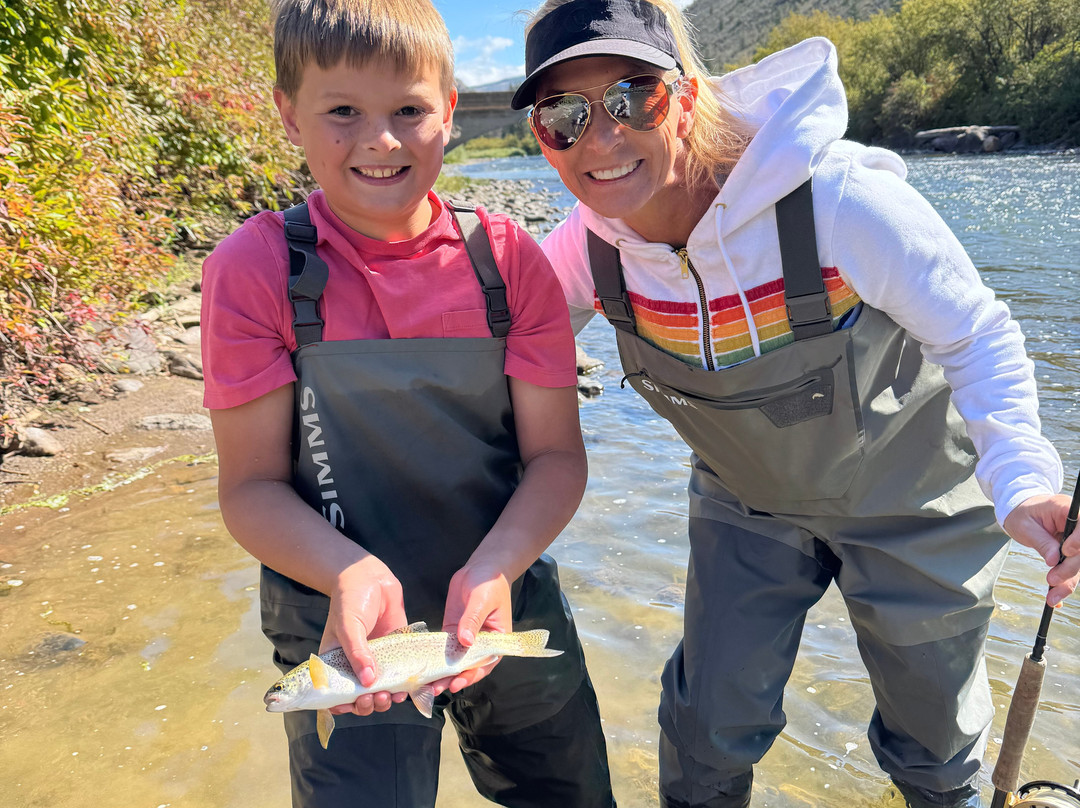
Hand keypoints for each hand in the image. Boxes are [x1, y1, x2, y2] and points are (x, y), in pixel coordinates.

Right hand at [319, 554, 410, 715]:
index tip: (353, 705)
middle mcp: (355, 665)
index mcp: (335, 663)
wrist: (370, 577)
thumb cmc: (349, 600)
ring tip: (393, 695)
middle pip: (360, 697)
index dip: (343, 705)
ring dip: (386, 699)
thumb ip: (357, 653)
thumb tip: (367, 682)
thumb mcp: (348, 626)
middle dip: (368, 704)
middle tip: (377, 697)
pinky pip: (400, 674)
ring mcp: (376, 660)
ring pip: (381, 691)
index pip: (335, 693)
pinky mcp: (395, 651)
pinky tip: (409, 689)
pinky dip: (404, 685)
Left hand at [431, 562, 512, 694]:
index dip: (472, 674)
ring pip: (453, 660)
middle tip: (436, 688)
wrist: (482, 566)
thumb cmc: (490, 582)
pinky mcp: (452, 630)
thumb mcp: (482, 600)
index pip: (485, 662)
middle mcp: (480, 643)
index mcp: (496, 639)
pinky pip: (444, 648)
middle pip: (467, 666)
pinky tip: (423, 666)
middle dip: (452, 678)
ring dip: (441, 672)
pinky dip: (434, 658)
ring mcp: (465, 638)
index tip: (458, 681)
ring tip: (427, 684)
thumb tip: (465, 641)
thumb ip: (473, 620)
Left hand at [1003, 494, 1079, 606]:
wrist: (1019, 512)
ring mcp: (1076, 540)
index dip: (1079, 540)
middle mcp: (1077, 525)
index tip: (1065, 552)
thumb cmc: (1021, 514)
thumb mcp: (1025, 526)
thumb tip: (1054, 560)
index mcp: (1066, 510)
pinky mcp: (1072, 552)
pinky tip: (1057, 598)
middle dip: (1070, 568)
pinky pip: (1073, 569)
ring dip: (1068, 582)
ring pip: (1079, 564)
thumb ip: (1041, 541)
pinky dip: (1065, 584)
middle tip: (1052, 579)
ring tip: (1052, 598)